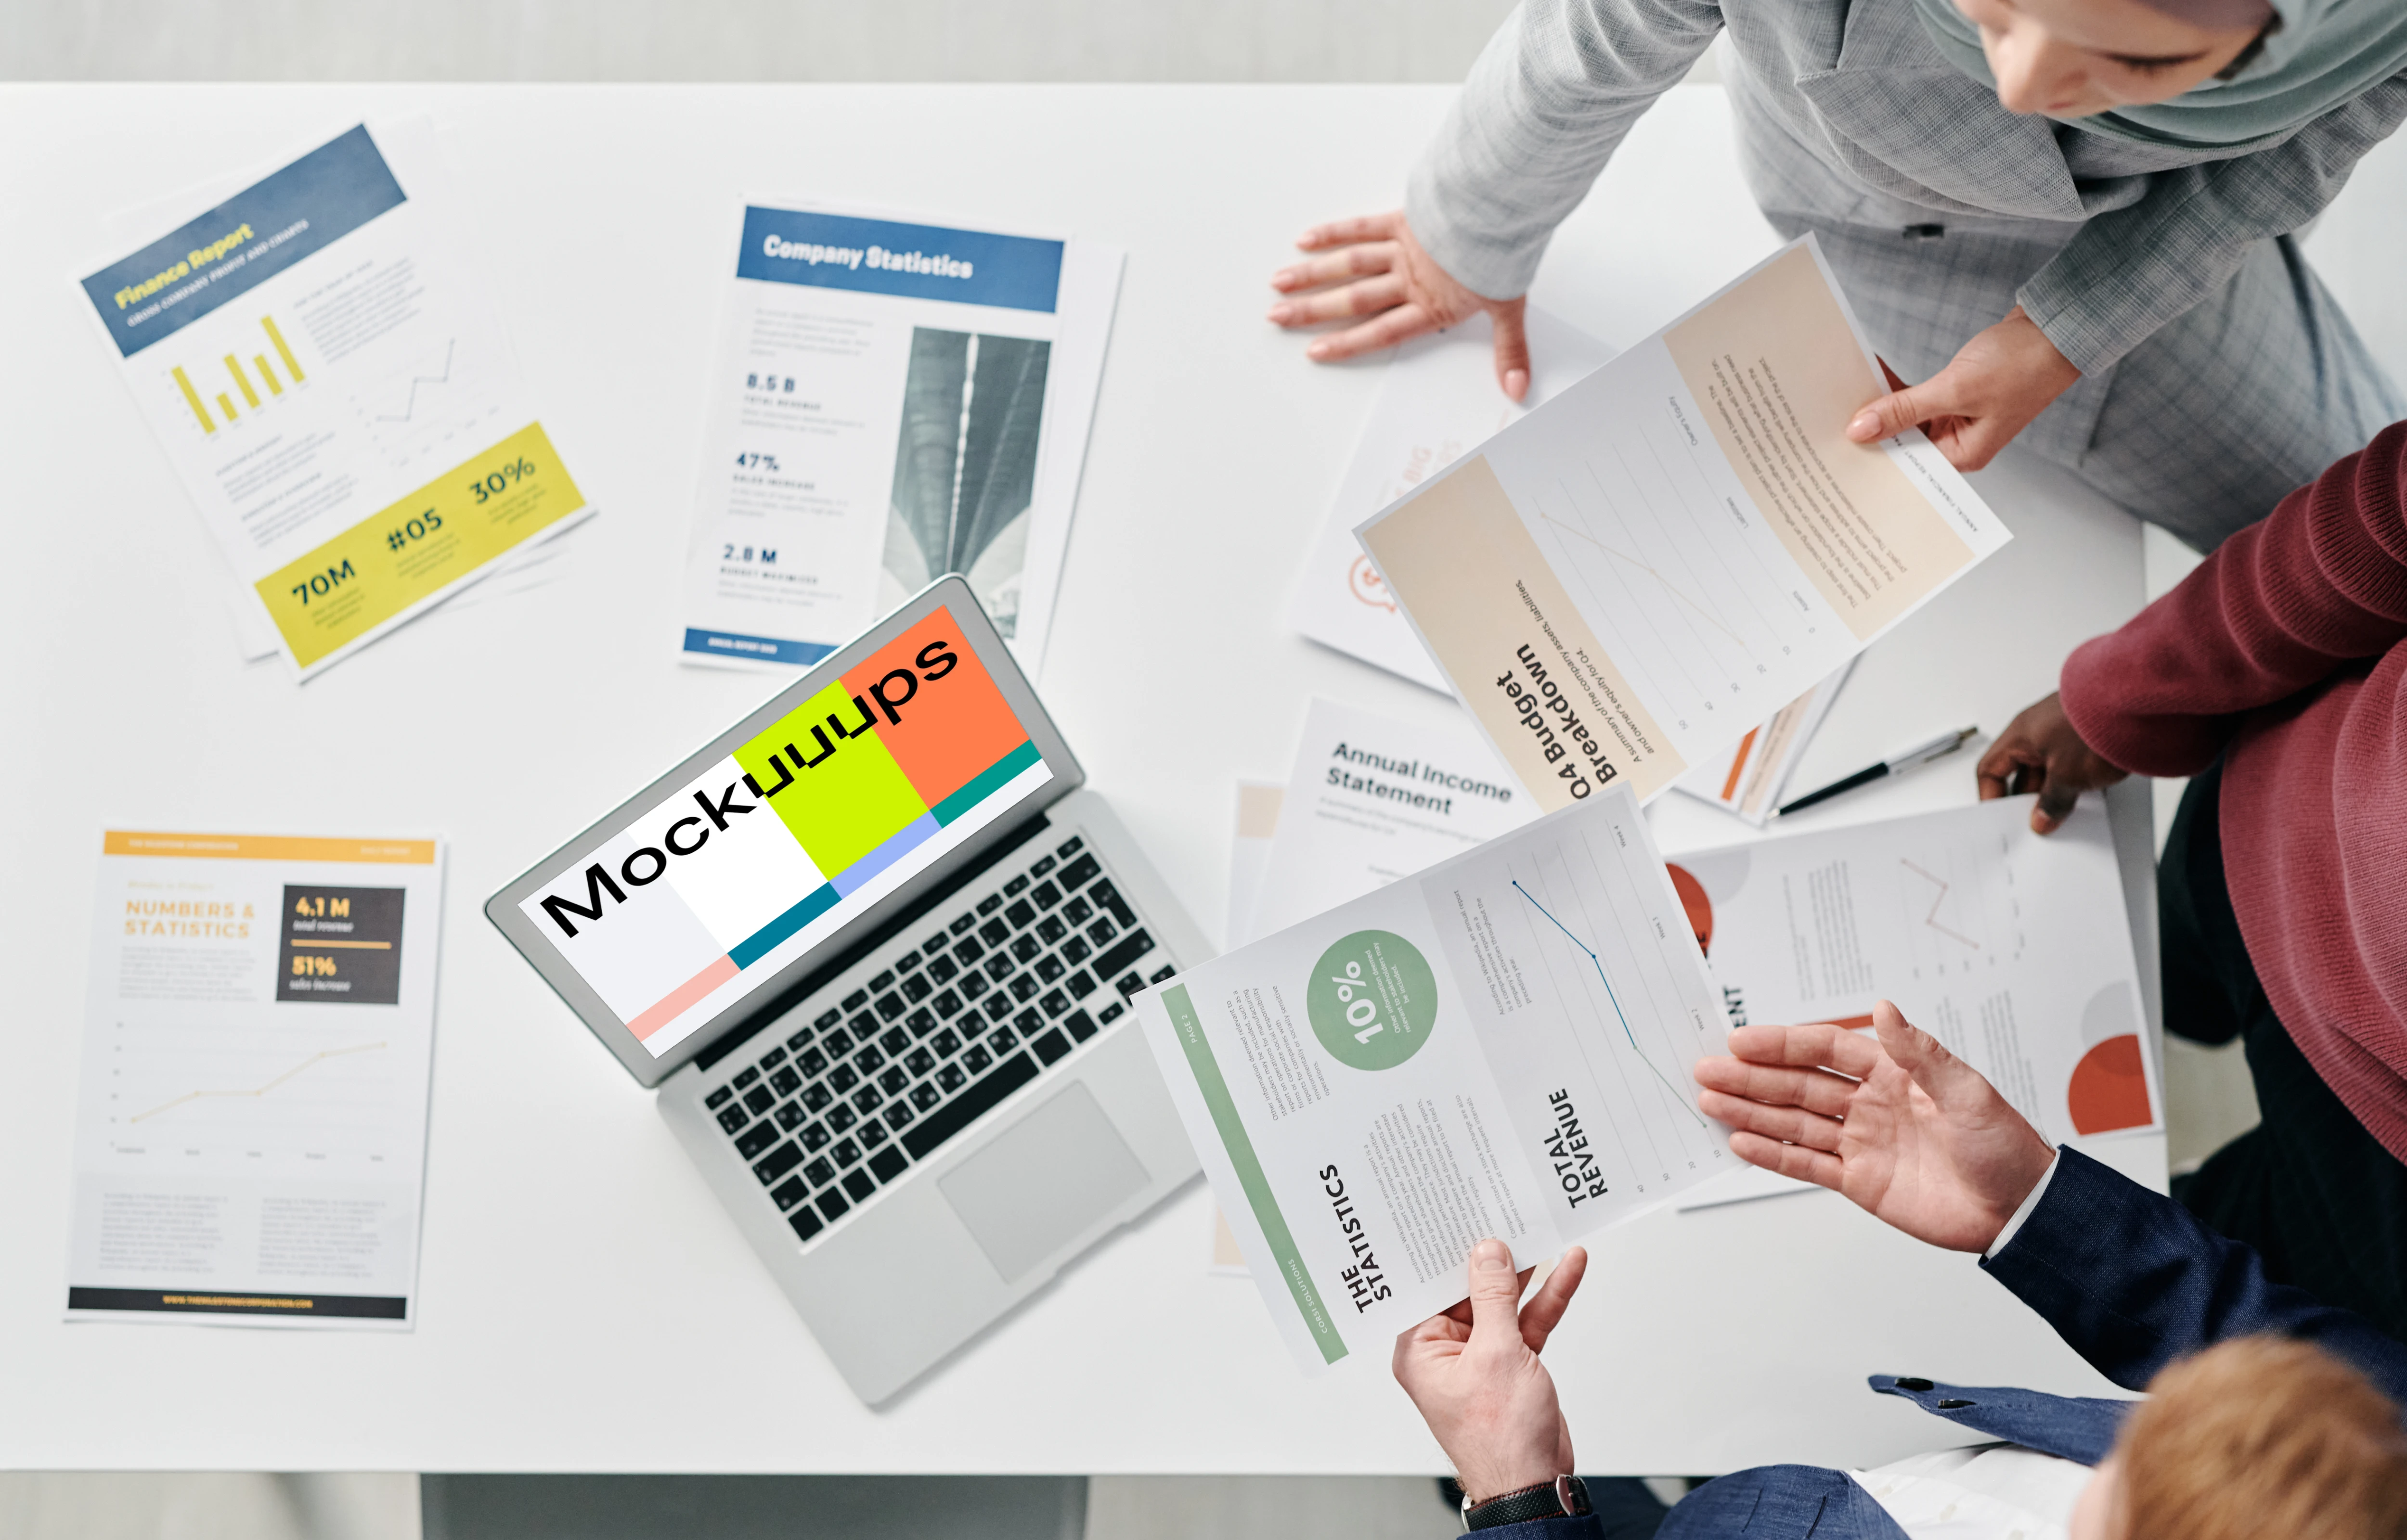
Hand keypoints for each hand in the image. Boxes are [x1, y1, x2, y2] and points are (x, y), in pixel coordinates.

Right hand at [1270, 210, 1531, 401]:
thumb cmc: (1505, 252)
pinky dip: (1334, 232)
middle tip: (1277, 316)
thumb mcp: (1510, 306)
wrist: (1505, 205)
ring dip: (1311, 273)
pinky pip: (1363, 227)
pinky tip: (1307, 238)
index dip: (1346, 343)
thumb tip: (1517, 389)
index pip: (1380, 331)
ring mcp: (1402, 248)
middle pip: (1353, 298)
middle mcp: (1408, 278)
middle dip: (1311, 310)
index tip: (1314, 350)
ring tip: (1280, 281)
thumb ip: (1509, 350)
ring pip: (1349, 264)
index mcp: (1430, 305)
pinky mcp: (1403, 219)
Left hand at [1393, 1239, 1585, 1504]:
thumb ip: (1494, 1298)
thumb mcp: (1496, 1353)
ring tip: (1544, 1233)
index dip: (1448, 1252)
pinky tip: (1566, 1269)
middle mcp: (1445, 1349)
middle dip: (1493, 1258)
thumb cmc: (1499, 1437)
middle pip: (1470, 1289)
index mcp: (1420, 1348)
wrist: (1532, 1483)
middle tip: (1507, 1215)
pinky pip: (1527, 1322)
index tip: (1461, 1216)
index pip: (1430, 1286)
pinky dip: (1547, 1298)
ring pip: (1504, 1303)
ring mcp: (1480, 1356)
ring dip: (1528, 1275)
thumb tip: (1488, 1253)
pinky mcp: (1511, 1364)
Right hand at [1693, 1001, 2055, 1252]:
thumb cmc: (2003, 1146)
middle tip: (1707, 1069)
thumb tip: (1886, 1009)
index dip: (1783, 1044)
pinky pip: (1807, 1164)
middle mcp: (1869, 1104)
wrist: (2020, 1210)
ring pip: (1794, 1122)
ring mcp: (1861, 1142)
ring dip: (1751, 1112)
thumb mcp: (1967, 1093)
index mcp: (1892, 1073)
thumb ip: (1920, 1054)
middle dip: (1751, 1077)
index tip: (1742, 1040)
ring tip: (1709, 1102)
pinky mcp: (1859, 1182)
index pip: (1825, 1049)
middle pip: (1798, 1085)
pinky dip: (1773, 1155)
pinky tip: (1742, 1142)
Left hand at [1845, 307, 2079, 471]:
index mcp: (1964, 456)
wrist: (2054, 327)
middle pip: (1903, 443)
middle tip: (1827, 418)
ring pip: (1907, 418)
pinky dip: (1897, 389)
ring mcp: (1958, 418)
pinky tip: (1870, 377)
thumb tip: (1860, 430)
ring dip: (1881, 404)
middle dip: (1871, 428)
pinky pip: (1917, 397)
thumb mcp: (1956, 389)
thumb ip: (1906, 409)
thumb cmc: (2021, 363)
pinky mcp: (1955, 395)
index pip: (1906, 465)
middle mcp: (1959, 443)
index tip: (1834, 446)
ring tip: (1842, 394)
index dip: (1870, 455)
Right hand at [1978, 691, 2126, 833]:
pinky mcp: (2088, 733)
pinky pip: (2073, 762)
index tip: (2004, 818)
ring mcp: (2065, 729)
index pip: (1991, 769)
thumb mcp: (2066, 777)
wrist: (2141, 702)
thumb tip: (2042, 817)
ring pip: (2050, 768)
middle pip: (2022, 771)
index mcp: (2020, 734)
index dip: (1991, 796)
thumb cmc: (2097, 724)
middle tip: (2040, 819)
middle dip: (2030, 798)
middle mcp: (2039, 728)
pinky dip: (2077, 780)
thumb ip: (2050, 802)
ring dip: (2056, 790)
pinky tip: (2089, 793)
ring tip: (2069, 808)